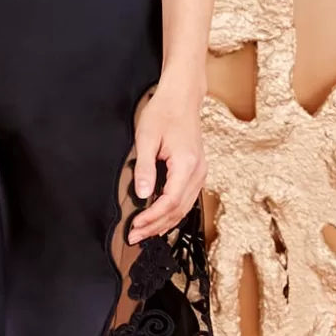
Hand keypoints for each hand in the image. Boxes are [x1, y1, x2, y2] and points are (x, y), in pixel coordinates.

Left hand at [128, 81, 204, 242]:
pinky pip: (187, 199)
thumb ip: (145, 168)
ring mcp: (200, 172)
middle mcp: (198, 171)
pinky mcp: (197, 171)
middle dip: (156, 227)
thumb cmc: (164, 113)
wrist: (182, 98)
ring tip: (145, 233)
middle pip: (178, 210)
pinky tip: (160, 219)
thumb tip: (143, 194)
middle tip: (135, 237)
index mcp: (186, 164)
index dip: (151, 218)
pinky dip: (173, 212)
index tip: (135, 226)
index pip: (169, 202)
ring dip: (164, 223)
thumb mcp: (146, 138)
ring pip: (185, 208)